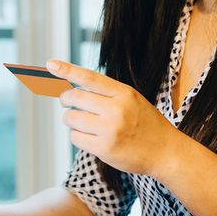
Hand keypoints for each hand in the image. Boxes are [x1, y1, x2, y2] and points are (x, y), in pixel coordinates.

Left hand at [48, 59, 181, 177]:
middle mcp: (116, 109)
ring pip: (71, 118)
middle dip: (66, 100)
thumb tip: (74, 90)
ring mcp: (110, 129)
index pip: (90, 78)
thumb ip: (107, 94)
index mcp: (124, 93)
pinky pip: (75, 138)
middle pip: (74, 98)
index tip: (51, 64)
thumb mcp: (133, 100)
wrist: (165, 152)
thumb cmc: (146, 124)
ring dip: (71, 120)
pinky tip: (89, 137)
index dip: (68, 70)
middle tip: (68, 103)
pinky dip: (77, 136)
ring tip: (83, 123)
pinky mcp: (104, 148)